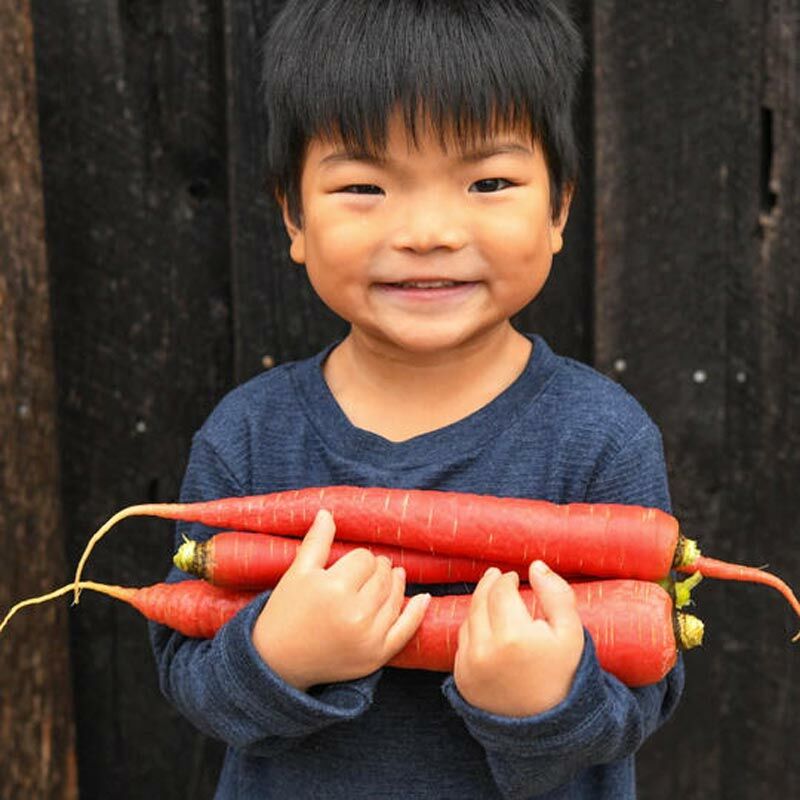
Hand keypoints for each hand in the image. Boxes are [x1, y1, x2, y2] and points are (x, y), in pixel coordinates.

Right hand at [252, 509, 430, 690]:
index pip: (364, 559)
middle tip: (370, 569)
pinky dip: (417, 613)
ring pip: (395, 598)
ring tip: (393, 576)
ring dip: (396, 584)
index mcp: (334, 589)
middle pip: (383, 576)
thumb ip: (316, 541)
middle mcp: (355, 614)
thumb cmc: (285, 612)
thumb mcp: (297, 573)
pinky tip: (424, 598)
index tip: (348, 564)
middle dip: (378, 568)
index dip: (358, 558)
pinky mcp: (377, 657)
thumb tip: (327, 512)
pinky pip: (406, 630)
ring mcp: (369, 638)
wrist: (277, 663)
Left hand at [453, 561, 583, 716]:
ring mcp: (469, 666)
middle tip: (497, 576)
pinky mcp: (461, 678)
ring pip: (468, 619)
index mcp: (513, 636)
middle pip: (480, 601)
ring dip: (480, 605)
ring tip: (493, 598)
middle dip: (489, 584)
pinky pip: (462, 642)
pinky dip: (473, 629)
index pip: (500, 591)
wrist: (547, 724)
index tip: (515, 576)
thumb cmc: (563, 673)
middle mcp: (485, 650)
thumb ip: (556, 593)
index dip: (507, 579)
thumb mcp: (570, 632)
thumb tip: (535, 565)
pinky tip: (487, 625)